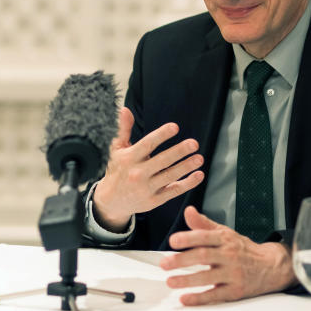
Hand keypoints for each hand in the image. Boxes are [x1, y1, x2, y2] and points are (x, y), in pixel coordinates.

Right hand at [92, 107, 204, 230]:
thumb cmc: (117, 170)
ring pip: (170, 176)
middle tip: (194, 144)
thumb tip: (125, 110)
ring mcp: (146, 188)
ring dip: (186, 167)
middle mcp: (137, 173)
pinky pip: (173, 191)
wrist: (111, 201)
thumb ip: (124, 129)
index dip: (161, 135)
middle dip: (179, 151)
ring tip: (199, 158)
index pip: (147, 144)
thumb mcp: (117, 149)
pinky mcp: (154, 201)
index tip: (175, 127)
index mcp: (129, 158)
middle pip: (162, 161)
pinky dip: (187, 183)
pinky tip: (198, 175)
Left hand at [160, 206, 295, 305]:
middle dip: (182, 260)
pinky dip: (200, 298)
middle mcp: (229, 255)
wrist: (271, 266)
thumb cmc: (243, 249)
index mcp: (224, 239)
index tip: (173, 240)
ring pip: (208, 277)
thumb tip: (188, 211)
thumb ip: (204, 224)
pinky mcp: (236, 290)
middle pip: (204, 256)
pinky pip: (216, 295)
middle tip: (164, 263)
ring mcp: (233, 274)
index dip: (188, 238)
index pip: (204, 237)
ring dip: (187, 280)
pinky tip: (185, 298)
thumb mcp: (225, 232)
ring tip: (170, 281)